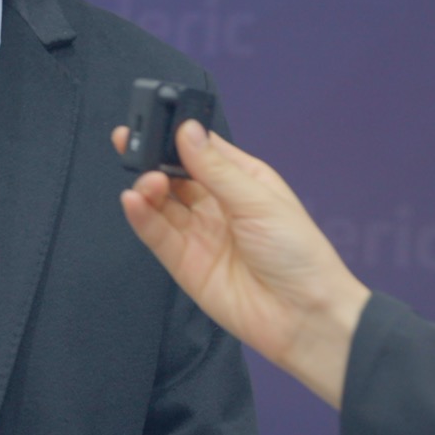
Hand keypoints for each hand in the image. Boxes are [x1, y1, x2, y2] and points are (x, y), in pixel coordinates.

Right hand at [117, 121, 370, 408]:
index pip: (202, 148)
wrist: (304, 316)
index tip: (154, 117)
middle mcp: (217, 203)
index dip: (178, 133)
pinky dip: (141, 217)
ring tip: (145, 182)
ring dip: (147, 187)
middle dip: (152, 157)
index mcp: (242, 180)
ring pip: (161, 202)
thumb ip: (216, 168)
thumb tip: (187, 130)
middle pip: (175, 173)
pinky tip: (133, 201)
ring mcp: (199, 233)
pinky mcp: (184, 263)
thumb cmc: (297, 253)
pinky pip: (156, 234)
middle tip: (130, 142)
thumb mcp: (258, 201)